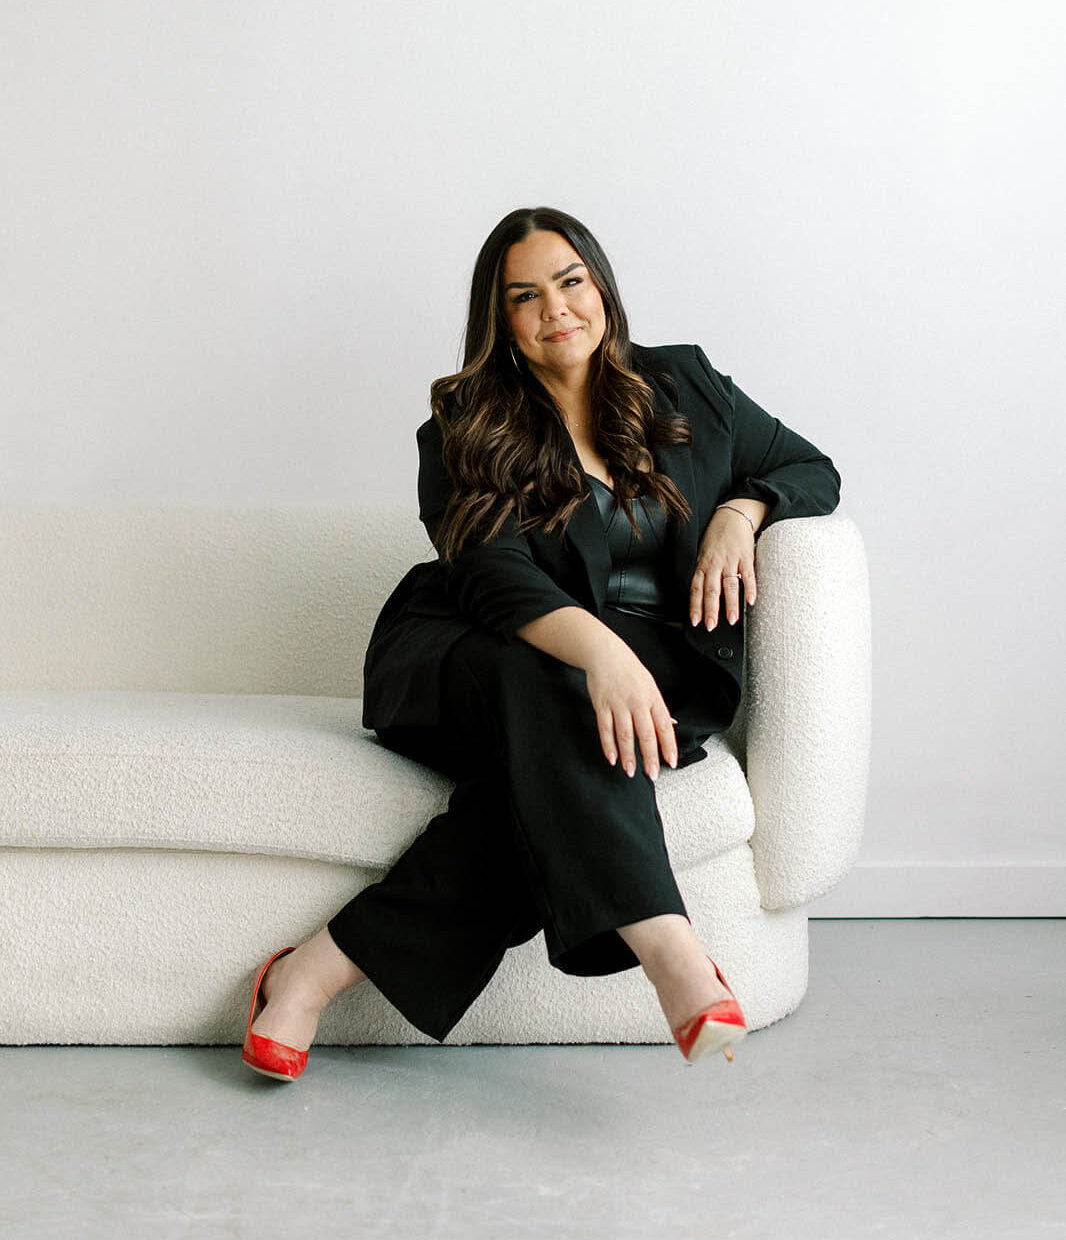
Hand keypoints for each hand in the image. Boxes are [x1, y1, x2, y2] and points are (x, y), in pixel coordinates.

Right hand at [585, 643, 677, 780]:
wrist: (605, 653)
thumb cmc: (629, 669)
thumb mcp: (650, 685)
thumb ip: (659, 708)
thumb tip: (671, 725)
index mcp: (653, 698)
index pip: (664, 726)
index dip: (669, 746)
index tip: (671, 762)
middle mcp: (637, 702)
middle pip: (645, 734)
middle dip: (649, 757)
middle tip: (652, 774)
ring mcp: (618, 704)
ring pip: (624, 734)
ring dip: (628, 756)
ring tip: (630, 772)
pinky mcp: (602, 705)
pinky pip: (605, 728)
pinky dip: (608, 745)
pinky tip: (612, 758)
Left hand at [689, 506, 758, 629]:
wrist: (732, 516)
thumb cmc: (717, 538)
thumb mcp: (704, 554)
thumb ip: (704, 574)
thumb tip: (701, 597)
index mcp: (703, 565)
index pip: (696, 589)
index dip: (695, 606)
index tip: (695, 621)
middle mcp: (715, 564)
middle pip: (711, 590)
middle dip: (711, 610)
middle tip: (711, 625)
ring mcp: (731, 560)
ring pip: (729, 585)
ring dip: (730, 604)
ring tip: (732, 619)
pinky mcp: (746, 557)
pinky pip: (748, 575)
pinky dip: (750, 588)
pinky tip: (751, 600)